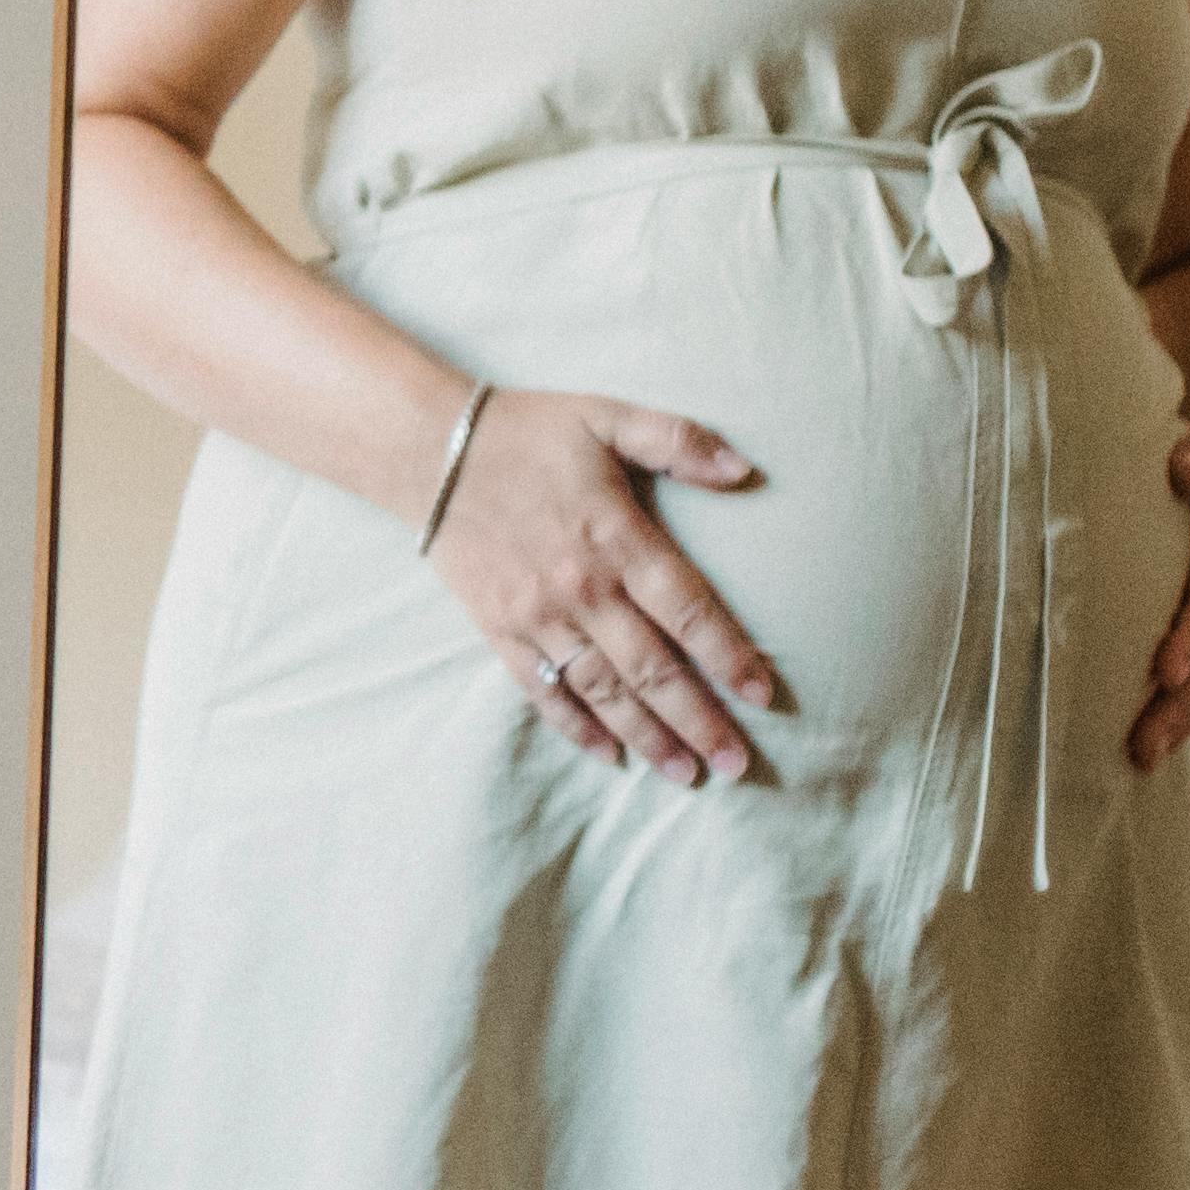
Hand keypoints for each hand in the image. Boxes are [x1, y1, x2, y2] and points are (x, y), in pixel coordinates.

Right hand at [425, 390, 786, 783]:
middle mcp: (581, 588)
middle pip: (652, 669)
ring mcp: (538, 616)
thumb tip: (743, 469)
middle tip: (736, 763)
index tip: (762, 696)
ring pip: (603, 691)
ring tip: (685, 773)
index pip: (686, 610)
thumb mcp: (608, 416)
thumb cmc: (528, 432)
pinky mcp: (501, 630)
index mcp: (616, 538)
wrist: (427, 451)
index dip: (728, 655)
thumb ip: (678, 441)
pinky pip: (543, 690)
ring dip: (647, 736)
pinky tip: (610, 755)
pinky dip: (576, 727)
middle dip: (698, 720)